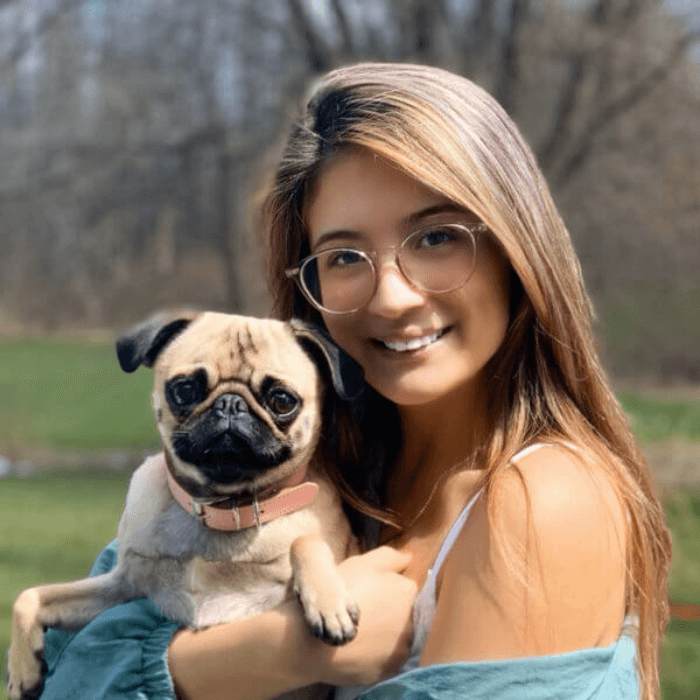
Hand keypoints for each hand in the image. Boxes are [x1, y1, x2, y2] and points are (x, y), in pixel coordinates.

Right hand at [312, 546, 416, 686]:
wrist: (314, 641)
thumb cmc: (339, 594)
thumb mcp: (363, 564)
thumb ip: (391, 557)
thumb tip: (409, 558)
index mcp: (407, 592)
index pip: (408, 589)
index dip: (390, 590)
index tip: (373, 592)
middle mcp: (412, 622)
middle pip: (406, 613)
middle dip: (391, 611)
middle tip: (366, 610)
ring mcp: (402, 649)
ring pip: (398, 636)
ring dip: (386, 632)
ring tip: (362, 629)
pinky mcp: (391, 670)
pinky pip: (389, 657)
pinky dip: (378, 652)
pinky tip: (360, 645)